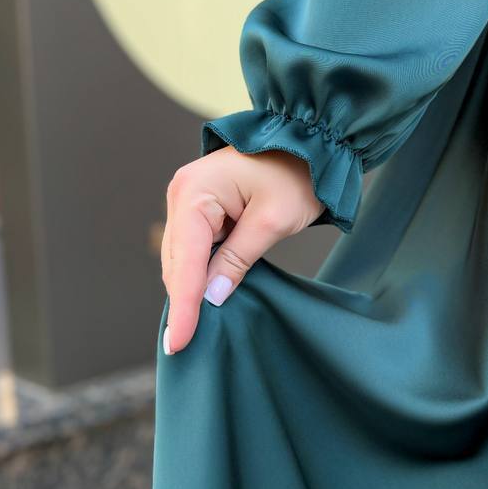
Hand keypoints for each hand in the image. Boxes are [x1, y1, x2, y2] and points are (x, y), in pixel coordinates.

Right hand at [160, 146, 323, 353]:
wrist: (310, 142)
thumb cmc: (297, 174)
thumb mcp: (273, 221)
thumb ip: (238, 260)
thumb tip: (211, 298)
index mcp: (194, 192)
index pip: (185, 261)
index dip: (183, 306)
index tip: (179, 342)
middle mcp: (182, 194)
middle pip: (177, 262)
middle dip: (181, 302)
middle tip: (182, 346)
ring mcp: (188, 200)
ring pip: (182, 258)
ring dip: (188, 290)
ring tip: (190, 330)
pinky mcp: (200, 207)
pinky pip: (193, 249)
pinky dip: (198, 273)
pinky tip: (203, 299)